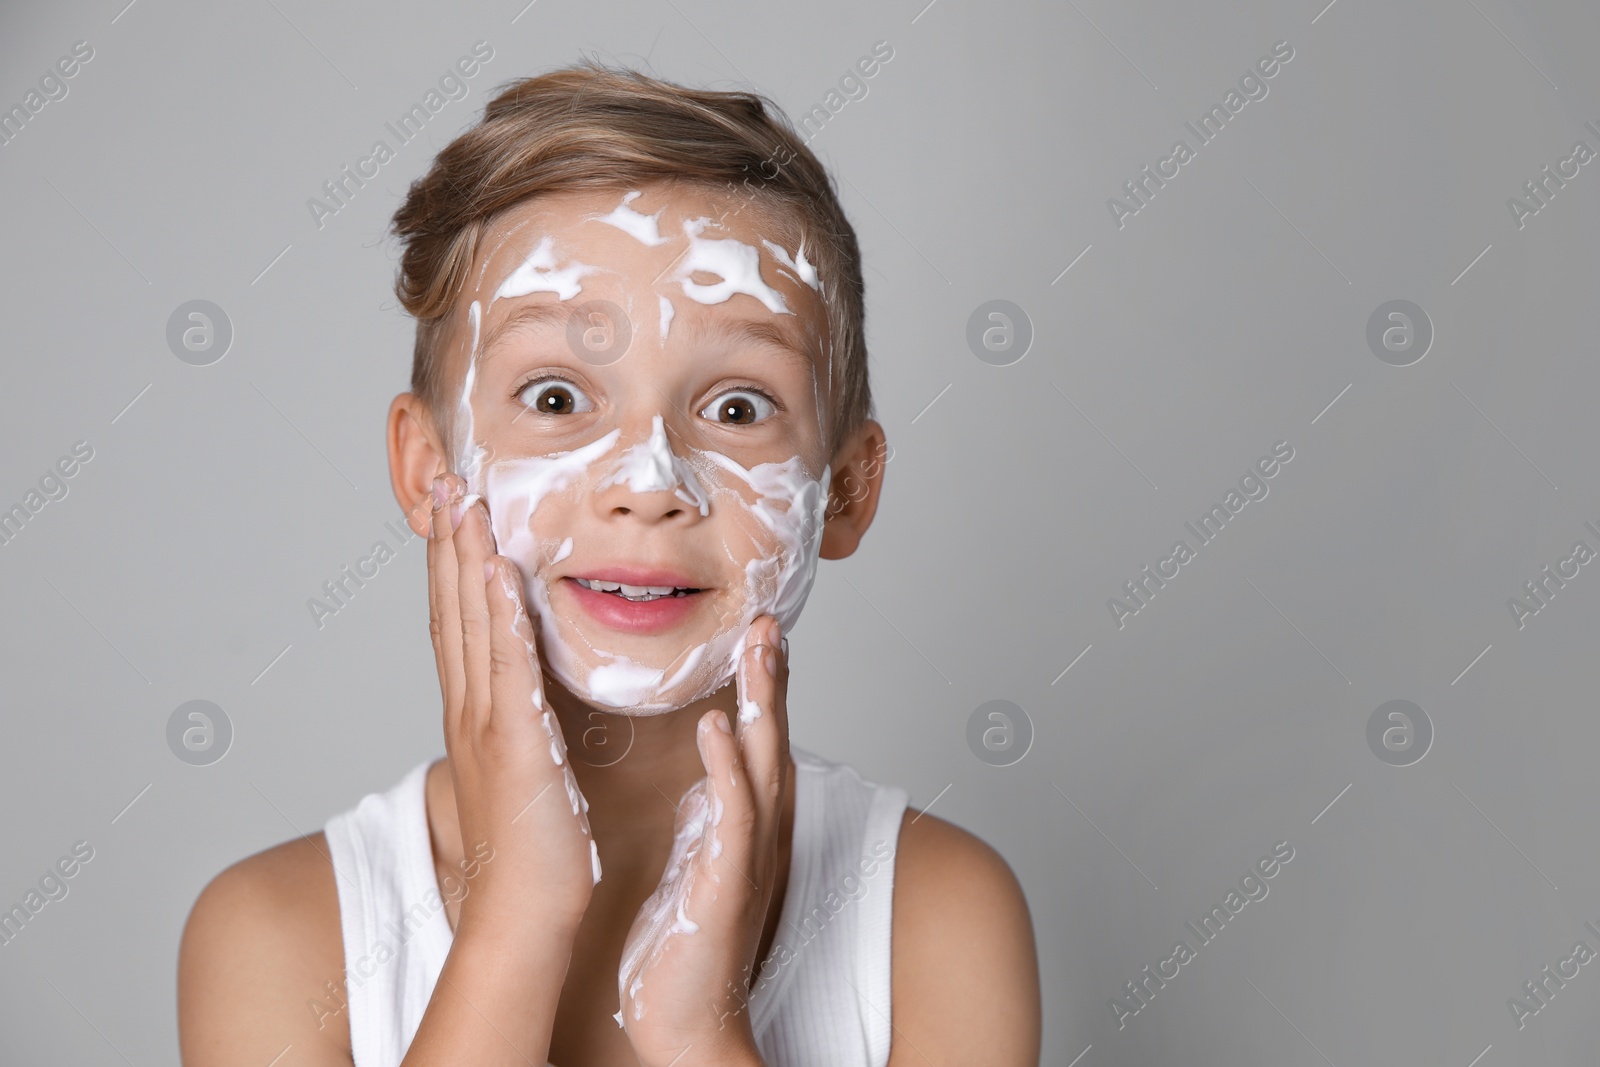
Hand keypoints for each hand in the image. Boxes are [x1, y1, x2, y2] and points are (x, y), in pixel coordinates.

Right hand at [426, 473, 596, 940]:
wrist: (524, 913)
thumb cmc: (535, 852)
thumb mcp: (527, 772)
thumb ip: (526, 728)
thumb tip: (535, 701)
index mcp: (475, 716)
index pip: (459, 622)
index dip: (453, 564)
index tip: (454, 511)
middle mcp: (470, 709)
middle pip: (452, 608)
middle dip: (448, 541)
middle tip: (444, 480)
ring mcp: (486, 722)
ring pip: (471, 622)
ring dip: (465, 557)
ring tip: (463, 499)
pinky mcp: (515, 738)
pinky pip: (505, 662)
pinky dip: (496, 610)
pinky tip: (495, 568)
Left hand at [615, 615, 788, 1066]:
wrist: (687, 1022)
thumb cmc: (685, 947)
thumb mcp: (698, 864)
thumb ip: (708, 818)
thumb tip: (705, 779)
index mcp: (745, 824)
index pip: (757, 740)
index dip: (761, 685)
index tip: (757, 631)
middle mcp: (757, 832)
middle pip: (772, 737)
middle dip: (773, 675)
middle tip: (768, 615)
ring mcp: (747, 855)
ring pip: (763, 761)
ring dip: (762, 700)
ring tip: (758, 644)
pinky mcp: (726, 880)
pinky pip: (734, 812)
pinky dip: (727, 764)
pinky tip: (716, 722)